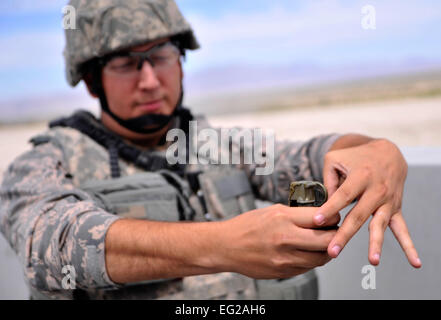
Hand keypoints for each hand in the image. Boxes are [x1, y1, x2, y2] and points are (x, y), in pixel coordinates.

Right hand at [219, 204, 338, 278]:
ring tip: (322, 244)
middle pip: (327, 240)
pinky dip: (312, 260)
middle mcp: (285, 238)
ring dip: (326, 251)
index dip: (333, 217)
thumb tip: (321, 217)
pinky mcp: (283, 272)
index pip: (322, 217)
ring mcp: (285, 258)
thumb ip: (297, 215)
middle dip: (334, 235)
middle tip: (333, 231)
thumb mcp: (272, 211)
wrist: (226, 246)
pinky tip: (307, 253)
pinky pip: (308, 267)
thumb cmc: (247, 226)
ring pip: (321, 257)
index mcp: (283, 218)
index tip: (333, 217)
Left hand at [315, 138, 420, 267]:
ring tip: (373, 260)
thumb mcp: (335, 159)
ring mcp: (388, 201)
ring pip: (380, 224)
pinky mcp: (395, 208)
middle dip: (345, 234)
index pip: (343, 195)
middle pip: (359, 215)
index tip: (317, 221)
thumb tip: (326, 205)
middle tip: (333, 251)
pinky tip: (414, 262)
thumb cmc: (356, 157)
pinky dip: (409, 246)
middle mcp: (377, 189)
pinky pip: (402, 229)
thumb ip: (327, 181)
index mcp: (361, 175)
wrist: (387, 152)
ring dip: (376, 243)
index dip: (330, 208)